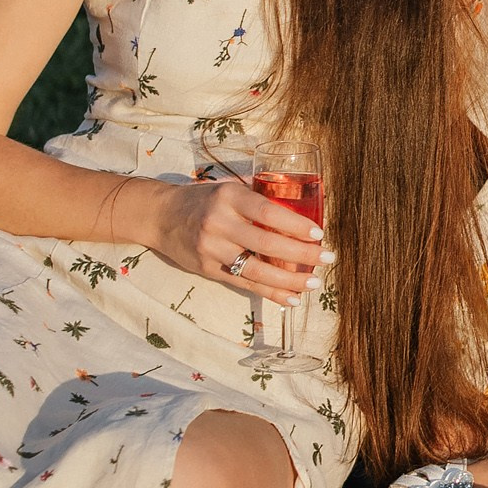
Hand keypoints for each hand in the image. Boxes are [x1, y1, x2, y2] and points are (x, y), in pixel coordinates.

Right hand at [151, 177, 327, 298]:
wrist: (160, 216)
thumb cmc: (203, 200)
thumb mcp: (228, 189)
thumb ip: (256, 199)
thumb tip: (299, 210)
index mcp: (229, 197)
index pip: (269, 212)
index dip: (296, 225)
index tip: (318, 234)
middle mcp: (219, 222)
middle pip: (267, 242)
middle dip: (302, 254)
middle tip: (327, 258)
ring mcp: (212, 248)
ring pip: (257, 269)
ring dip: (289, 280)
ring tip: (313, 282)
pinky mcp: (208, 269)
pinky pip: (244, 284)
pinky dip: (270, 292)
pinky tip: (291, 298)